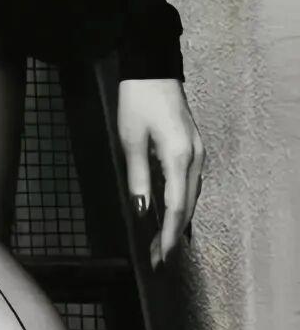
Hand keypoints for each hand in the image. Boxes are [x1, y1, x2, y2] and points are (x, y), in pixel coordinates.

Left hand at [117, 76, 205, 267]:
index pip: (177, 206)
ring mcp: (197, 152)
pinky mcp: (192, 148)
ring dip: (177, 221)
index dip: (169, 234)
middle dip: (173, 234)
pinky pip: (189, 184)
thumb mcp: (131, 140)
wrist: (152, 71)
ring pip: (191, 196)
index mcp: (179, 156)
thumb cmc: (137, 102)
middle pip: (187, 206)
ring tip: (161, 243)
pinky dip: (181, 203)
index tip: (161, 256)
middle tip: (158, 258)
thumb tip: (142, 210)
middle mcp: (194, 157)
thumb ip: (138, 176)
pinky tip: (170, 215)